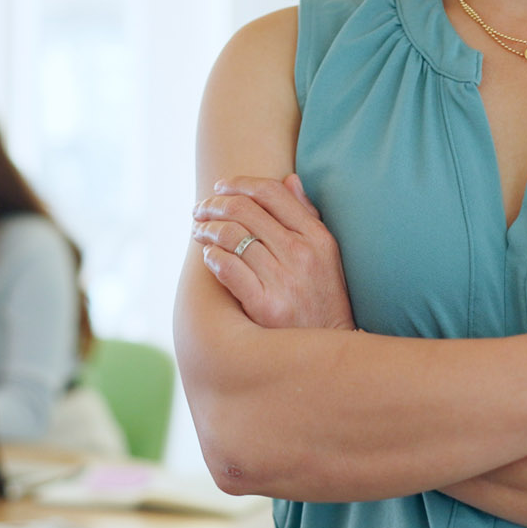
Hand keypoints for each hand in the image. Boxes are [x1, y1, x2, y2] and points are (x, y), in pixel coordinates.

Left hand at [191, 175, 355, 330]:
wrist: (327, 347)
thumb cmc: (323, 296)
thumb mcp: (326, 253)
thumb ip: (307, 215)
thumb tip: (289, 180)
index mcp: (317, 236)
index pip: (271, 193)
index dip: (240, 183)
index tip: (221, 186)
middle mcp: (301, 254)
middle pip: (245, 210)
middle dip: (214, 204)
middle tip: (200, 209)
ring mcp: (284, 280)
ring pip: (231, 237)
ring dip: (207, 229)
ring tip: (198, 231)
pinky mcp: (265, 307)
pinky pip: (228, 269)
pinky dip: (212, 257)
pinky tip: (208, 256)